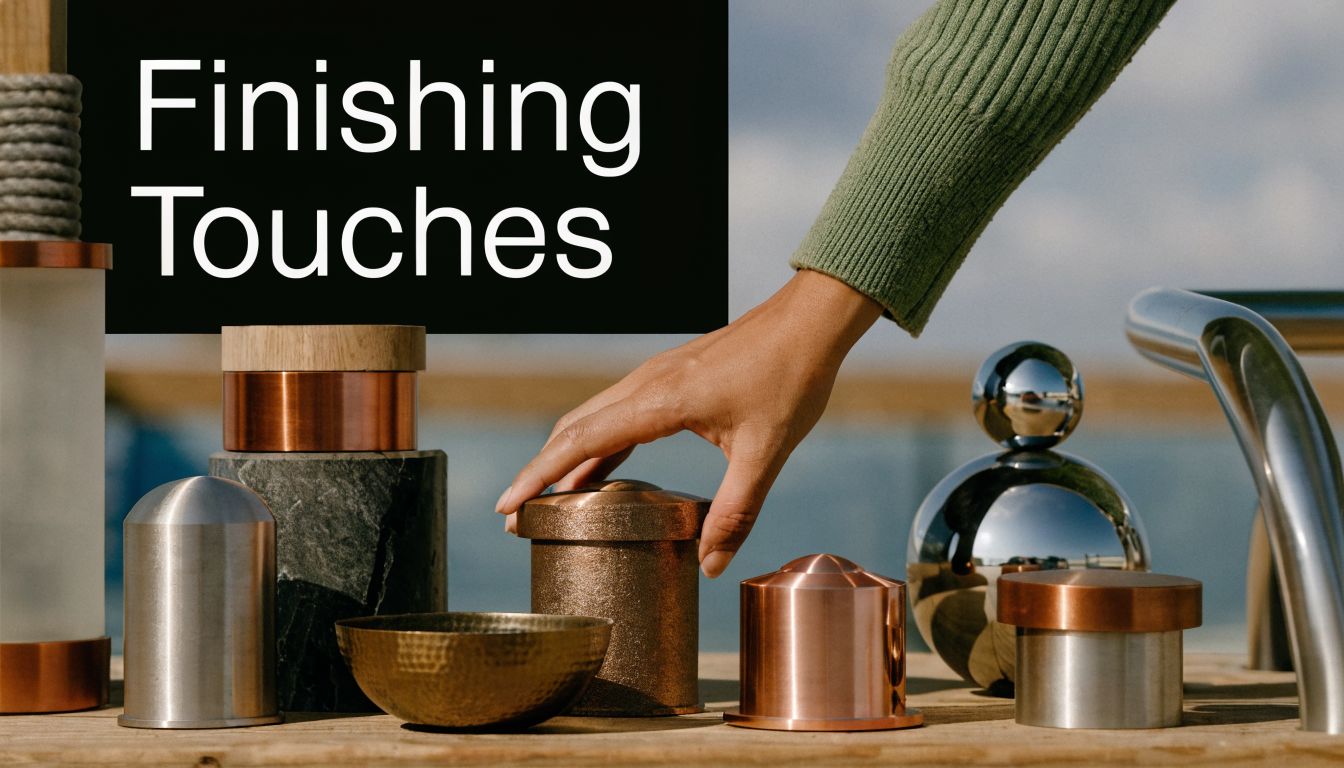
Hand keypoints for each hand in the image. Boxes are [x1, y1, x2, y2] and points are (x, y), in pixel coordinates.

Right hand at [495, 269, 881, 576]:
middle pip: (574, 427)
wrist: (810, 322)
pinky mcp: (672, 378)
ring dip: (567, 457)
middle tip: (517, 517)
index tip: (508, 506)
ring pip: (594, 418)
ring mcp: (657, 376)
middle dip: (540, 472)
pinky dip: (598, 444)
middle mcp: (648, 382)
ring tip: (548, 502)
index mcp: (661, 400)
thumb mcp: (766, 453)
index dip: (540, 475)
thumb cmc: (791, 377)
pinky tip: (598, 473)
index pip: (582, 440)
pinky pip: (619, 413)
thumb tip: (710, 565)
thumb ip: (735, 511)